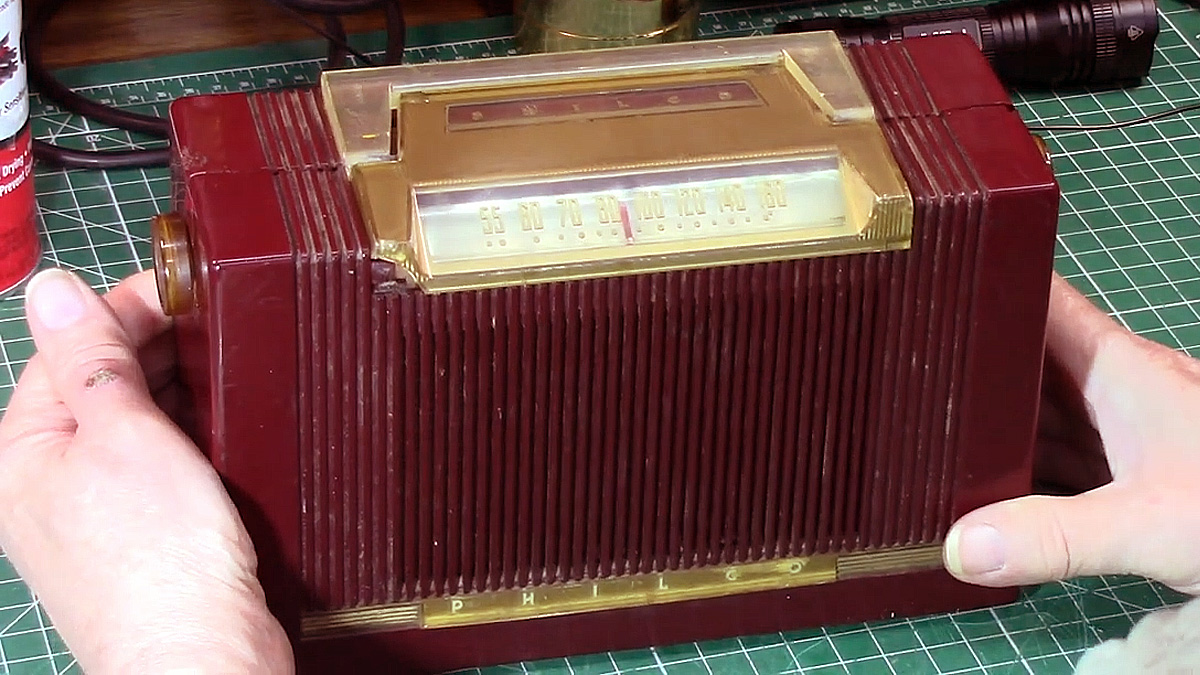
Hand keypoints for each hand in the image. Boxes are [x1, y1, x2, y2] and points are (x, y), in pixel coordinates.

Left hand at [0, 269, 293, 673]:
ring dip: (177, 392)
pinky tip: (224, 424)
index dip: (124, 310)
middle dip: (154, 349)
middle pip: (98, 386)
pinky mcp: (140, 535)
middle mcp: (48, 483)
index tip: (181, 286)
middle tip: (218, 323)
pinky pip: (159, 464)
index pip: (67, 353)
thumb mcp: (125, 434)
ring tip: (228, 368)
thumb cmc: (158, 564)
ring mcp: (95, 512)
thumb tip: (52, 288)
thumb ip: (91, 359)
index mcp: (22, 454)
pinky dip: (190, 437)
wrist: (203, 657)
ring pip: (133, 425)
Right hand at [943, 272, 1199, 594]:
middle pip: (1023, 362)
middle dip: (967, 369)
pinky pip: (1057, 461)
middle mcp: (1116, 391)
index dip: (982, 280)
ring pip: (1038, 415)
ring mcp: (1123, 434)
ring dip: (991, 426)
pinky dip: (1019, 472)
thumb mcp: (1149, 523)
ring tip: (923, 433)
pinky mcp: (1132, 478)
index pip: (1038, 299)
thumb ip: (1053, 535)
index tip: (922, 280)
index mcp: (1117, 368)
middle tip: (899, 376)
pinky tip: (982, 491)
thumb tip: (960, 545)